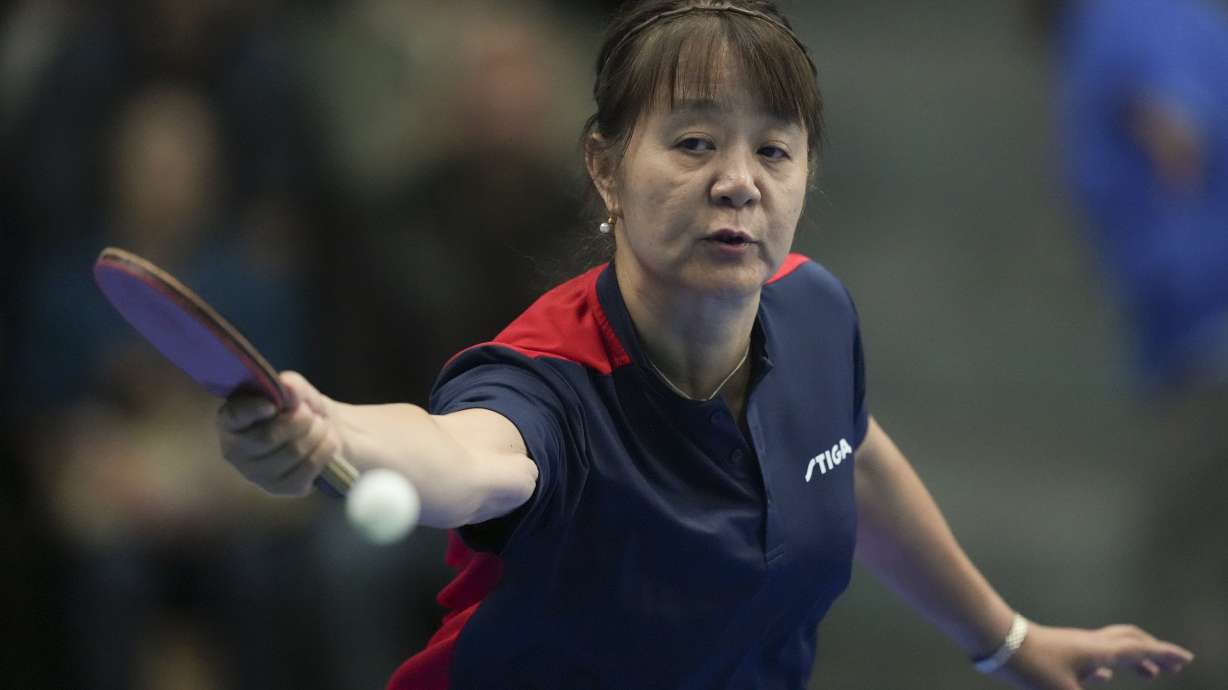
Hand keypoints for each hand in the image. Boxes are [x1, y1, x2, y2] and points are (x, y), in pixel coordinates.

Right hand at [216, 371, 342, 495]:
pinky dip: (325, 450)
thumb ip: (291, 385)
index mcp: (231, 421)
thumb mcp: (298, 391)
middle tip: (310, 413)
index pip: (233, 417)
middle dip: (299, 420)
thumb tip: (287, 386)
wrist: (325, 434)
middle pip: (267, 438)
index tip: (272, 404)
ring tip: (321, 426)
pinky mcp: (280, 488)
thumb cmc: (301, 410)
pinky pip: (308, 468)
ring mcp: (256, 474)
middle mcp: (235, 451)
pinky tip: (327, 442)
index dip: (251, 410)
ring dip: (316, 433)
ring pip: (292, 452)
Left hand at [994, 622, 1192, 689]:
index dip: (1165, 654)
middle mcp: (1091, 644)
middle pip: (1132, 642)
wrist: (998, 642)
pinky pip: (1093, 655)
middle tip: (1174, 667)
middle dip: (1156, 653)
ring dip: (1136, 659)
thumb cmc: (1031, 666)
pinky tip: (1104, 677)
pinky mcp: (1060, 650)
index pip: (1140, 650)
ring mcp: (1075, 645)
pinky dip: (1110, 664)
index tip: (1187, 659)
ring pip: (1114, 647)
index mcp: (1099, 652)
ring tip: (1150, 674)